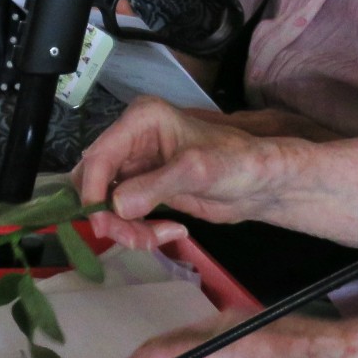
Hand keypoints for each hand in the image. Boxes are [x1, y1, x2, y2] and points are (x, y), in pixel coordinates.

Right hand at [71, 97, 288, 247]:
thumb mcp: (197, 171)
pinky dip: (138, 229)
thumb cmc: (238, 164)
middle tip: (134, 237)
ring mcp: (138, 166)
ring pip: (107, 201)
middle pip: (95, 180)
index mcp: (141, 120)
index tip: (103, 223)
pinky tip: (170, 232)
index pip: (99, 155)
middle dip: (108, 213)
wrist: (263, 184)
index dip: (93, 190)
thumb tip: (116, 206)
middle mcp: (133, 139)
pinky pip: (124, 213)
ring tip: (158, 238)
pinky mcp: (145, 189)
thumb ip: (155, 185)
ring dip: (125, 227)